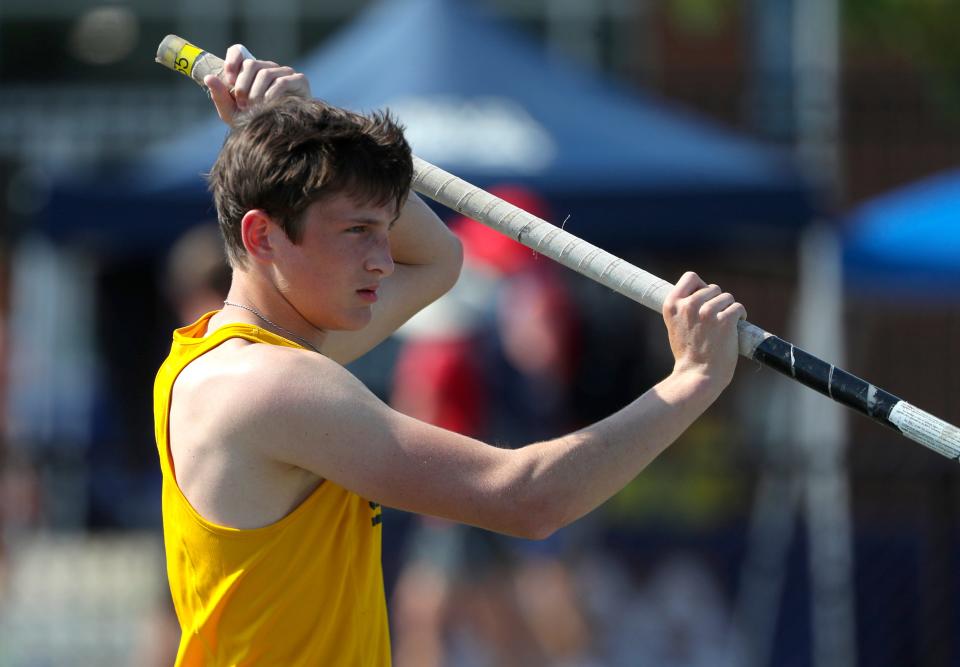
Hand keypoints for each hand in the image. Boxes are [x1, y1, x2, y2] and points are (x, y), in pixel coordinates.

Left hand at [203, 44, 310, 125]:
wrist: (278, 138)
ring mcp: (285, 72)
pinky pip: (282, 81)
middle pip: (251, 64)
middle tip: (241, 104)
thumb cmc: (254, 123)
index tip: (228, 79)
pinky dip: (272, 94)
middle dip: (243, 85)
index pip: (238, 51)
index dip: (232, 60)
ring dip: (256, 92)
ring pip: (266, 73)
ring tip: (254, 108)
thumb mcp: (231, 112)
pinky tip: (268, 106)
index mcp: (250, 71)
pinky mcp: (299, 80)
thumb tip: (208, 78)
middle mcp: (268, 67)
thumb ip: (219, 96)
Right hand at [662, 271, 745, 387]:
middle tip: (716, 320)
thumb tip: (700, 291)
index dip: (700, 286)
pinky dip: (740, 316)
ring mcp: (707, 312)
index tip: (704, 299)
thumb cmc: (688, 353)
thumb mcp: (675, 325)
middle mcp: (688, 305)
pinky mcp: (724, 321)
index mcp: (672, 304)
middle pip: (713, 287)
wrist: (697, 375)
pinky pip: (738, 307)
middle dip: (717, 301)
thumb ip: (683, 307)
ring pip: (727, 297)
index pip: (691, 277)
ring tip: (724, 325)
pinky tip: (735, 326)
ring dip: (729, 309)